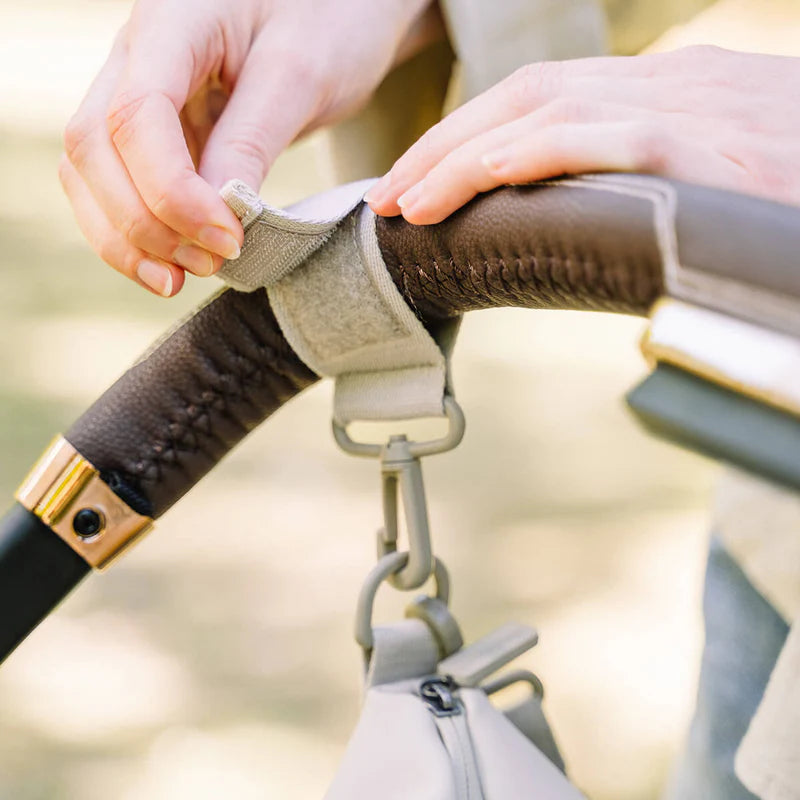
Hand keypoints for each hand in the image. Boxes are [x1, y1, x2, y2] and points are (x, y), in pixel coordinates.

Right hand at [61, 0, 438, 295]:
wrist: (341, 5)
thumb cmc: (331, 20)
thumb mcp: (302, 76)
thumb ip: (252, 140)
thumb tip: (214, 215)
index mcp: (173, 20)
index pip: (136, 114)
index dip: (171, 191)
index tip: (228, 240)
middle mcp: (137, 54)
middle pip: (93, 147)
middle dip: (142, 222)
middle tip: (211, 265)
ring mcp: (138, 91)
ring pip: (91, 173)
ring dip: (128, 236)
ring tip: (182, 280)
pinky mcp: (157, 129)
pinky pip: (120, 184)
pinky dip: (138, 231)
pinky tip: (172, 266)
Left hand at [366, 46, 799, 223]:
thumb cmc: (785, 214)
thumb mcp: (713, 185)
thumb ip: (649, 191)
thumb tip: (588, 228)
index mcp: (669, 91)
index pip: (546, 98)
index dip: (470, 137)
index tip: (418, 180)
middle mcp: (673, 83)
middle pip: (529, 92)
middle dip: (446, 142)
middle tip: (389, 191)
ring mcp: (692, 106)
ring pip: (549, 108)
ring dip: (465, 153)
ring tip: (408, 199)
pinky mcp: (709, 143)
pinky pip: (602, 134)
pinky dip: (532, 152)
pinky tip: (480, 178)